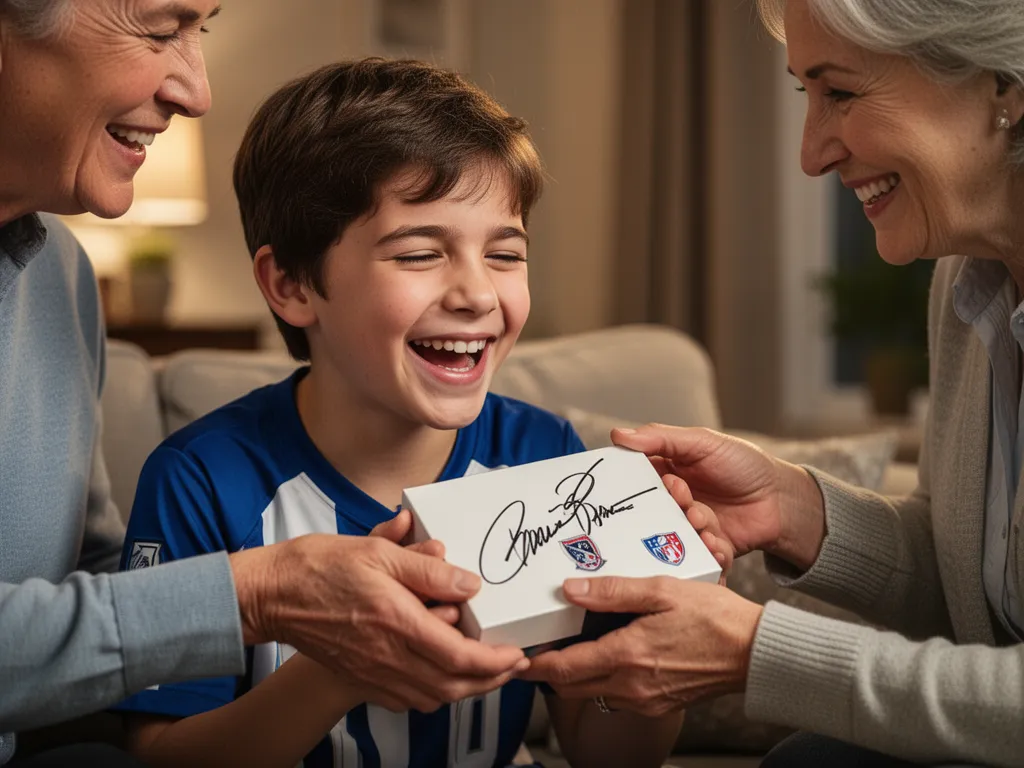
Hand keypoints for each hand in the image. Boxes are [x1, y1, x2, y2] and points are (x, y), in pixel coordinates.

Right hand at [231, 510, 526, 712]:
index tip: (516, 653)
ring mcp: (372, 672)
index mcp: (397, 622)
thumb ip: (426, 570)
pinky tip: (440, 675)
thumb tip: (468, 584)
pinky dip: (432, 692)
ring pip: (432, 697)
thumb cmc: (320, 567)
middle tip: (511, 666)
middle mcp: (388, 656)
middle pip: (452, 686)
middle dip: (490, 681)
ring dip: (464, 688)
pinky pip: (406, 699)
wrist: (272, 595)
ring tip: (485, 671)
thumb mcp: (378, 552)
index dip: (495, 660)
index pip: (459, 656)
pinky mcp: (359, 678)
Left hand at [523, 575, 761, 715]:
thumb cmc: (715, 619)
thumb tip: (570, 589)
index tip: (514, 656)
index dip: (533, 664)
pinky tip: (610, 654)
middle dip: (549, 672)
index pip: (563, 669)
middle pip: (571, 687)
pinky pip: (617, 695)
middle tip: (534, 650)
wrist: (755, 653)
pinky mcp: (658, 704)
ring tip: (569, 648)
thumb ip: (612, 590)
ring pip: (593, 692)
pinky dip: (602, 679)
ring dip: (576, 676)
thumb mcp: (662, 590)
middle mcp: (630, 686)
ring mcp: (644, 700)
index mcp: (626, 656)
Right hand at [614, 425, 824, 568]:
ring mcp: (687, 528)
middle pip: (650, 511)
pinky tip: (715, 541)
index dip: (632, 482)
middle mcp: (672, 503)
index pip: (635, 479)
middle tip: (682, 497)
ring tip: (702, 519)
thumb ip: (661, 438)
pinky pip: (698, 557)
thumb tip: (618, 434)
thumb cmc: (744, 465)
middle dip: (665, 506)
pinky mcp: (705, 550)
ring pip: (673, 535)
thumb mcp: (702, 442)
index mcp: (666, 473)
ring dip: (687, 527)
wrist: (781, 499)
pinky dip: (706, 550)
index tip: (634, 482)